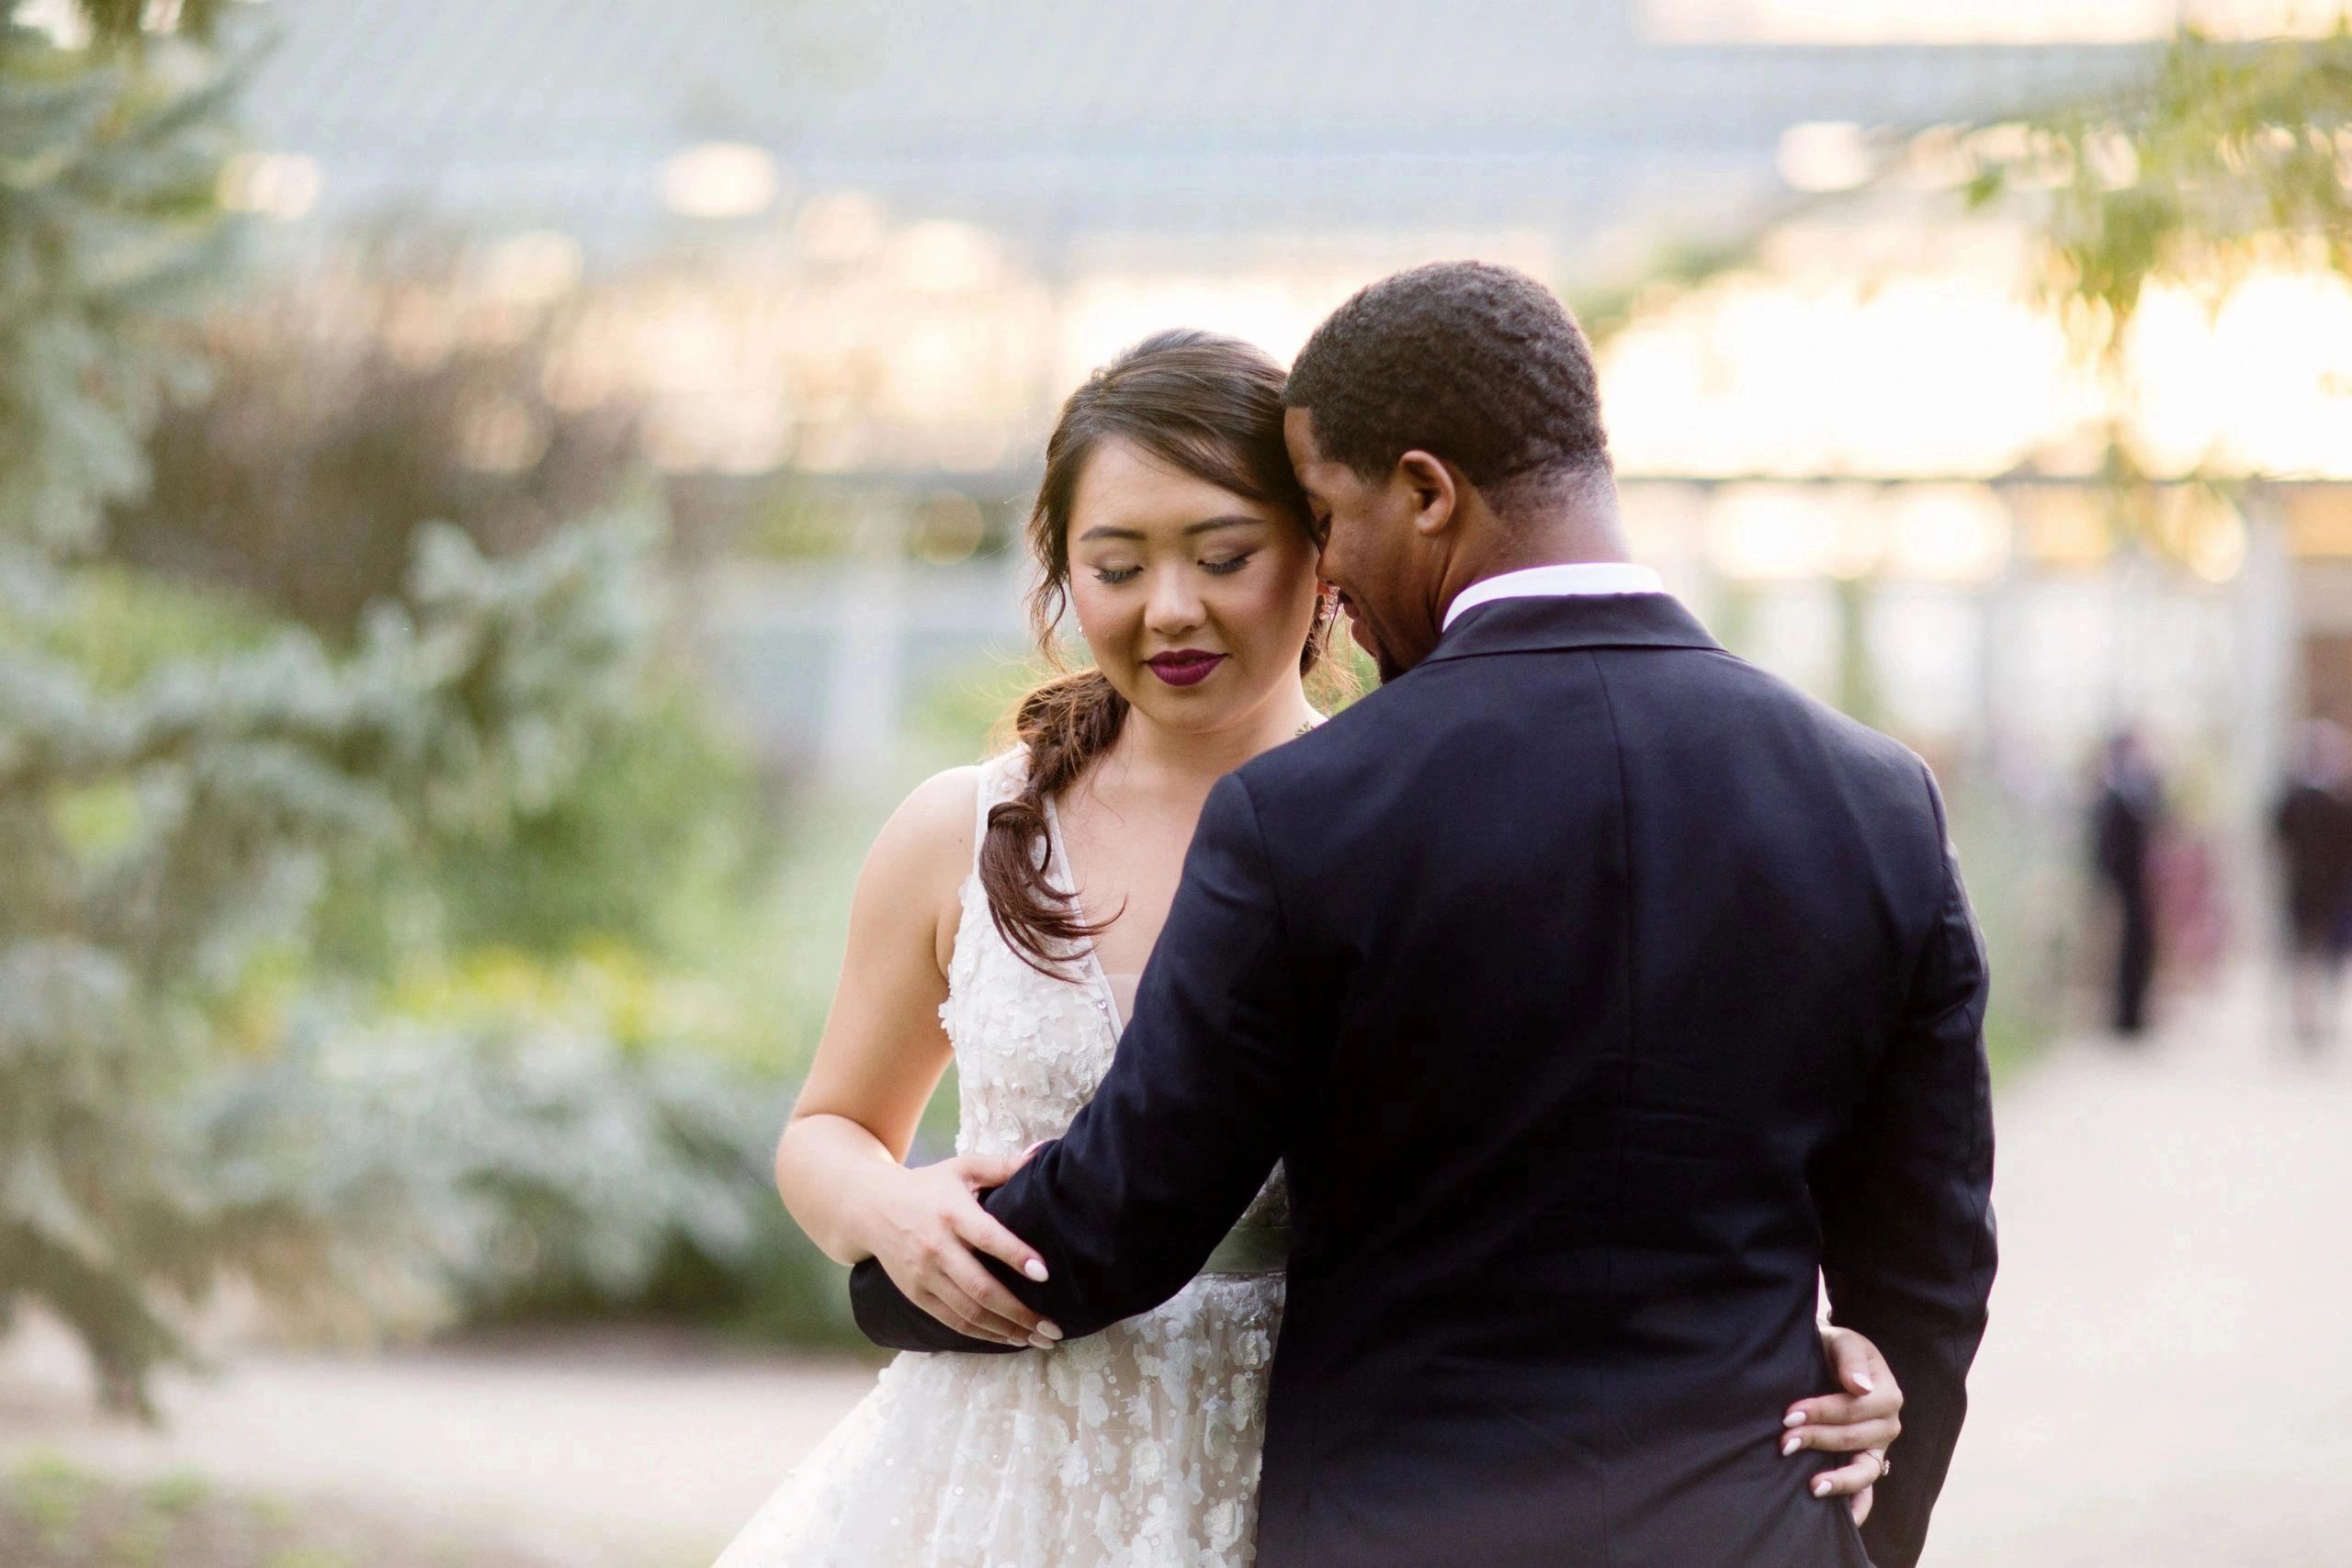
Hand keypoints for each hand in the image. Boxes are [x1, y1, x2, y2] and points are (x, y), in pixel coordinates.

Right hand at [866, 1150, 1059, 1349]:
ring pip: (969, 1312)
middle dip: (1020, 1312)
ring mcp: (924, 1275)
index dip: (1016, 1256)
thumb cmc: (927, 1185)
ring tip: (1039, 1340)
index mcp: (951, 1213)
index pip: (987, 1238)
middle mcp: (936, 1247)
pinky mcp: (916, 1294)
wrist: (870, 1207)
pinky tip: (1009, 1338)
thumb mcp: (962, 1168)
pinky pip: (953, 1322)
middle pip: (980, 1288)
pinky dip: (983, 1334)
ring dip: (1007, 1330)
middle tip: (1054, 1328)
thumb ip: (1002, 1165)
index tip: (1044, 1273)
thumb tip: (1044, 1152)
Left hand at [1783, 1323, 1902, 1521]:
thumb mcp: (1843, 1341)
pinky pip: (1868, 1490)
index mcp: (1887, 1393)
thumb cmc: (1835, 1349)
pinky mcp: (1867, 1463)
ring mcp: (1878, 1448)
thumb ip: (1850, 1360)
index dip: (1821, 1412)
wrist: (1830, 1357)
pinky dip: (1858, 1505)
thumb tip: (1859, 1386)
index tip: (1788, 1415)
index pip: (1853, 1408)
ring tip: (1812, 1485)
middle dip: (1816, 1439)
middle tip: (1784, 1441)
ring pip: (1864, 1470)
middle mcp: (1888, 1424)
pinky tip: (1843, 1520)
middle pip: (1853, 1438)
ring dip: (1838, 1478)